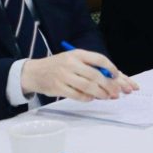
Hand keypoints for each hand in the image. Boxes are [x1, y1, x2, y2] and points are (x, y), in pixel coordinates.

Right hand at [21, 49, 138, 101]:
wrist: (34, 72)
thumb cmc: (59, 66)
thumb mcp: (73, 59)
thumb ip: (90, 66)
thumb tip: (112, 77)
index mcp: (77, 53)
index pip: (99, 59)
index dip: (111, 68)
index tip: (117, 75)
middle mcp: (71, 63)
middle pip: (95, 75)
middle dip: (109, 85)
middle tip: (117, 92)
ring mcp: (64, 76)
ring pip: (88, 87)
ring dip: (100, 93)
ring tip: (107, 96)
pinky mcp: (58, 88)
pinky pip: (78, 95)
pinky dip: (88, 98)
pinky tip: (92, 98)